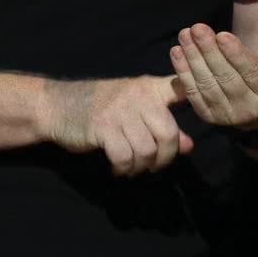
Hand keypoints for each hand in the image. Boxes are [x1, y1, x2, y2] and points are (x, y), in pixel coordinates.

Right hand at [44, 75, 195, 176]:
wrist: (58, 105)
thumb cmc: (101, 108)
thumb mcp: (134, 110)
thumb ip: (162, 125)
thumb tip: (188, 146)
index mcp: (149, 88)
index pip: (180, 87)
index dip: (196, 96)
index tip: (199, 113)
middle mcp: (138, 96)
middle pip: (169, 134)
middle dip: (165, 158)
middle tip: (153, 165)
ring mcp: (120, 111)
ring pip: (147, 150)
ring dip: (142, 166)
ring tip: (134, 167)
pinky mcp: (103, 128)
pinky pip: (125, 157)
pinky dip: (124, 169)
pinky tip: (119, 168)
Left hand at [170, 23, 257, 129]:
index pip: (251, 74)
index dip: (236, 55)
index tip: (222, 34)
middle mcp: (249, 109)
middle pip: (225, 77)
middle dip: (209, 51)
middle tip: (197, 27)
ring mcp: (227, 115)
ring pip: (207, 84)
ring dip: (192, 58)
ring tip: (185, 35)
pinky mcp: (209, 116)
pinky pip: (193, 94)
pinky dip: (183, 73)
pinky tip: (176, 52)